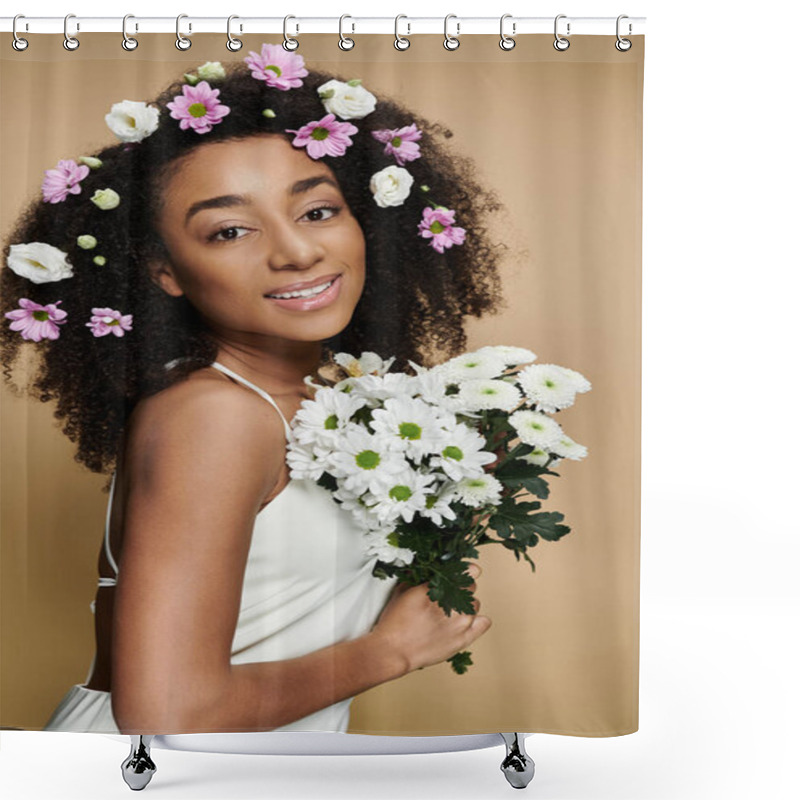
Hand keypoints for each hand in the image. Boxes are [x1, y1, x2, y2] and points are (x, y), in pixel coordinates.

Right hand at [370, 562, 491, 673]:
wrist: (392, 650)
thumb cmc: (394, 621)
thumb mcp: (403, 589)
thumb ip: (420, 577)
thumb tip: (429, 569)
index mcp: (438, 587)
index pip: (468, 571)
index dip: (464, 571)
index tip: (460, 572)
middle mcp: (453, 602)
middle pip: (471, 587)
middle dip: (461, 588)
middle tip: (448, 594)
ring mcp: (461, 621)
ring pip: (476, 604)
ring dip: (465, 604)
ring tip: (451, 611)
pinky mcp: (464, 639)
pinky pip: (484, 623)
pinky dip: (477, 620)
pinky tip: (466, 621)